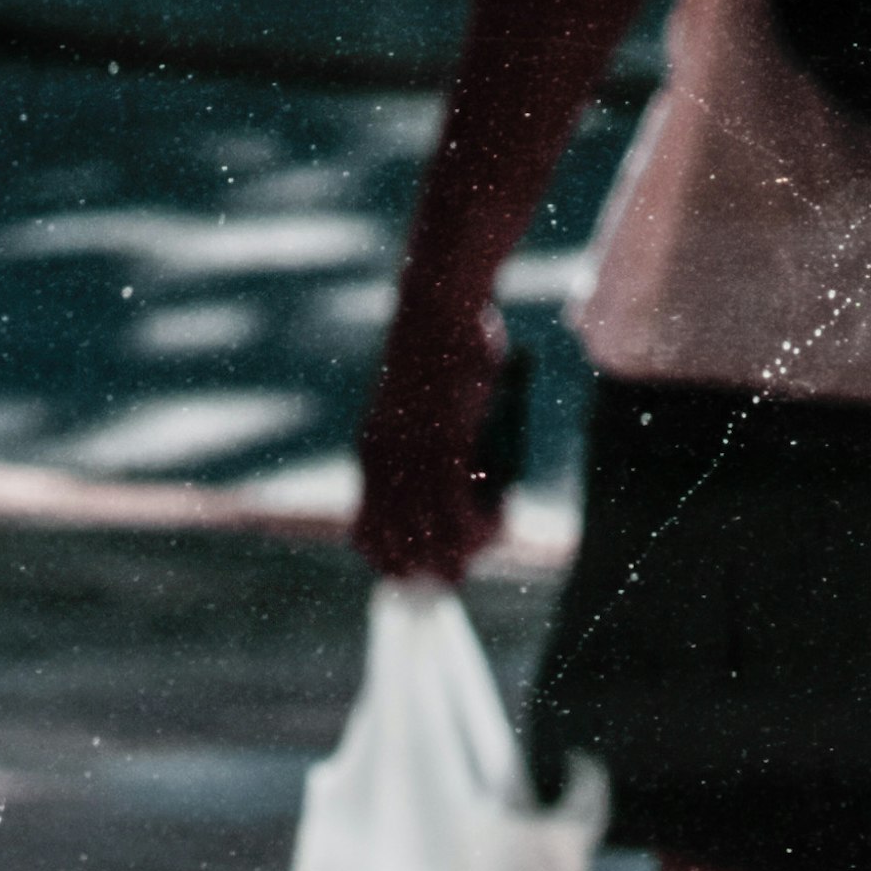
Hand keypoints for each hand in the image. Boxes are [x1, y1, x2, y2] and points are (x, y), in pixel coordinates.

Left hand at [352, 296, 508, 582]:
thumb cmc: (441, 345)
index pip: (367, 539)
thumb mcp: (423, 404)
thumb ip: (431, 445)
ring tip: (493, 530)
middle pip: (400, 553)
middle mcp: (383, 466)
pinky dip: (486, 527)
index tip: (432, 562)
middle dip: (438, 568)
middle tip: (474, 552)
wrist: (438, 302)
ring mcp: (411, 459)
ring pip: (433, 542)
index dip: (399, 564)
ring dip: (469, 550)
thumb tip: (462, 479)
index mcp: (371, 457)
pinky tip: (502, 515)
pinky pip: (461, 514)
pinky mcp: (443, 446)